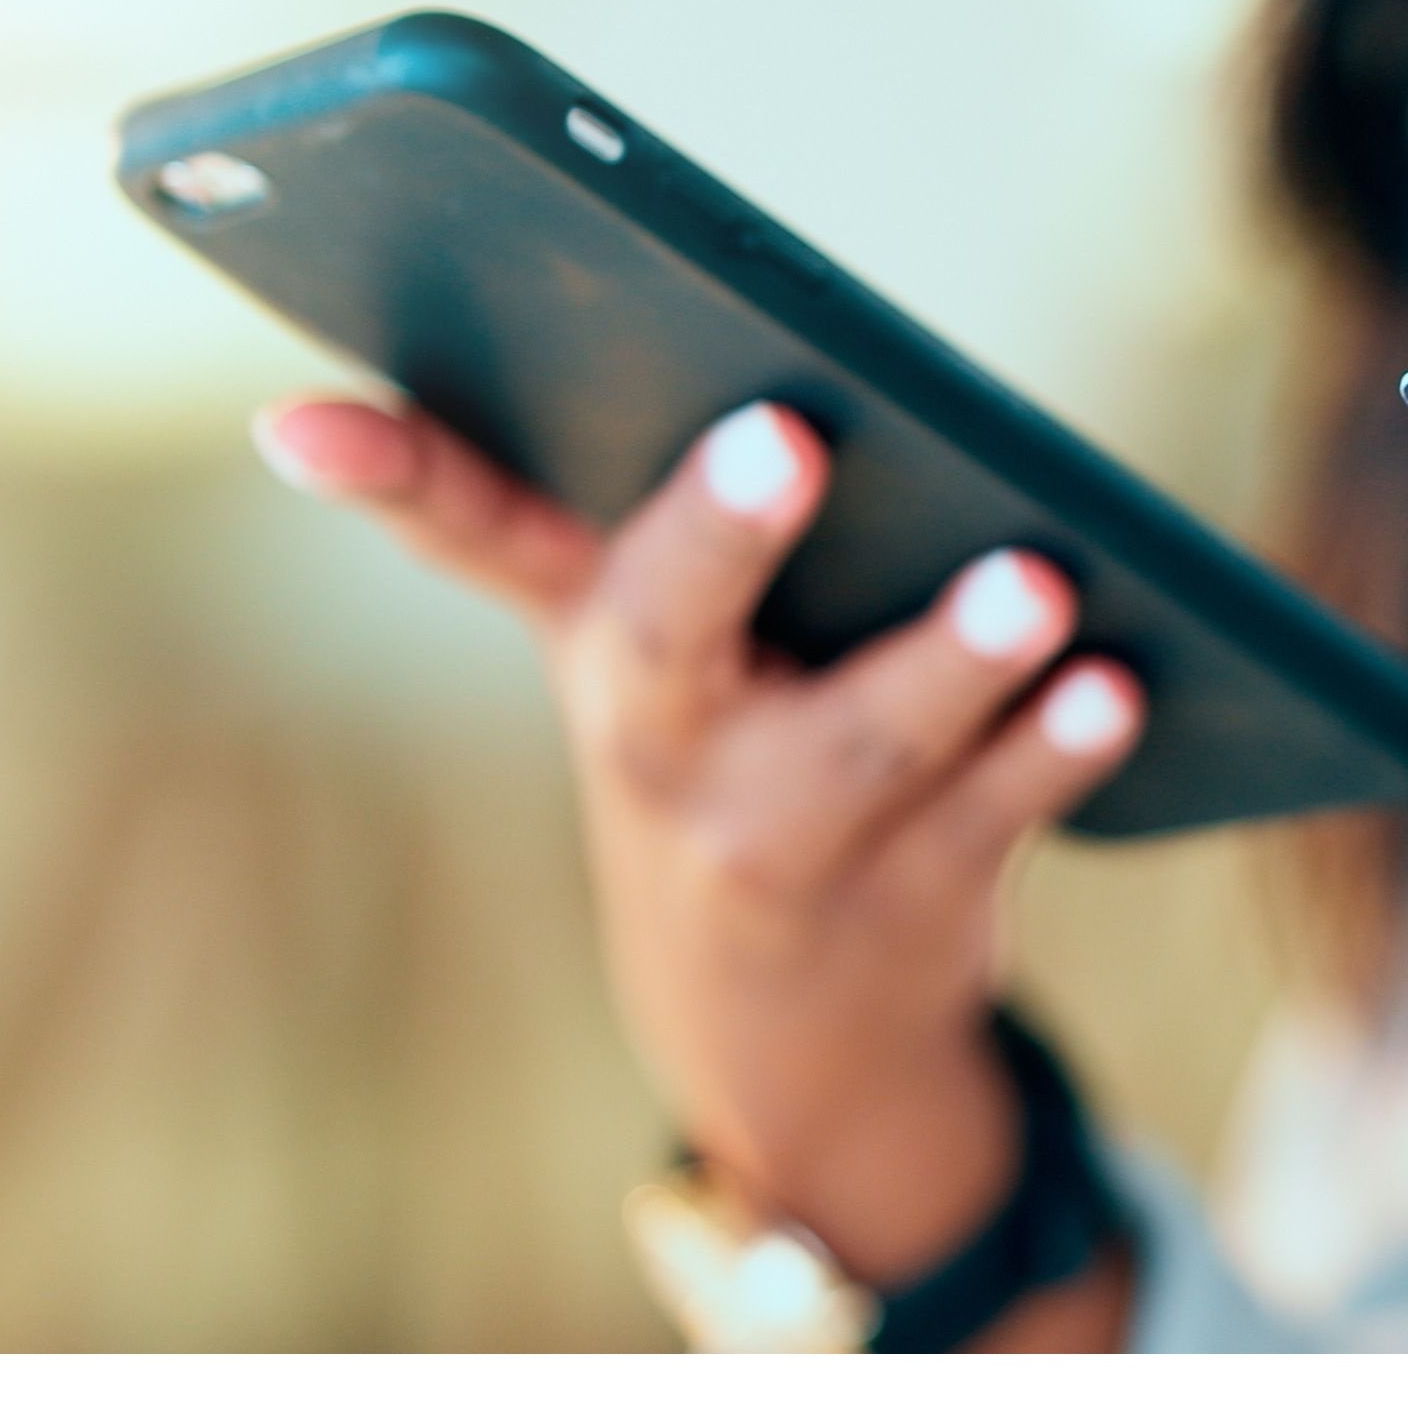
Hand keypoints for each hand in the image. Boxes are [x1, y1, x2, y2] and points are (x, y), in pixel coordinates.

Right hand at [255, 396, 1141, 1298]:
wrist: (789, 1052)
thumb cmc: (741, 765)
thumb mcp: (671, 662)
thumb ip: (691, 519)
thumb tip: (791, 356)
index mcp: (596, 640)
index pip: (463, 533)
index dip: (381, 471)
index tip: (294, 421)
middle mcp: (661, 744)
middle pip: (668, 630)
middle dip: (720, 537)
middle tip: (783, 439)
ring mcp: (775, 839)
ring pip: (864, 737)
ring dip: (950, 658)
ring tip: (1034, 580)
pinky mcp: (903, 906)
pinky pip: (986, 818)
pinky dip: (1054, 753)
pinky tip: (1113, 690)